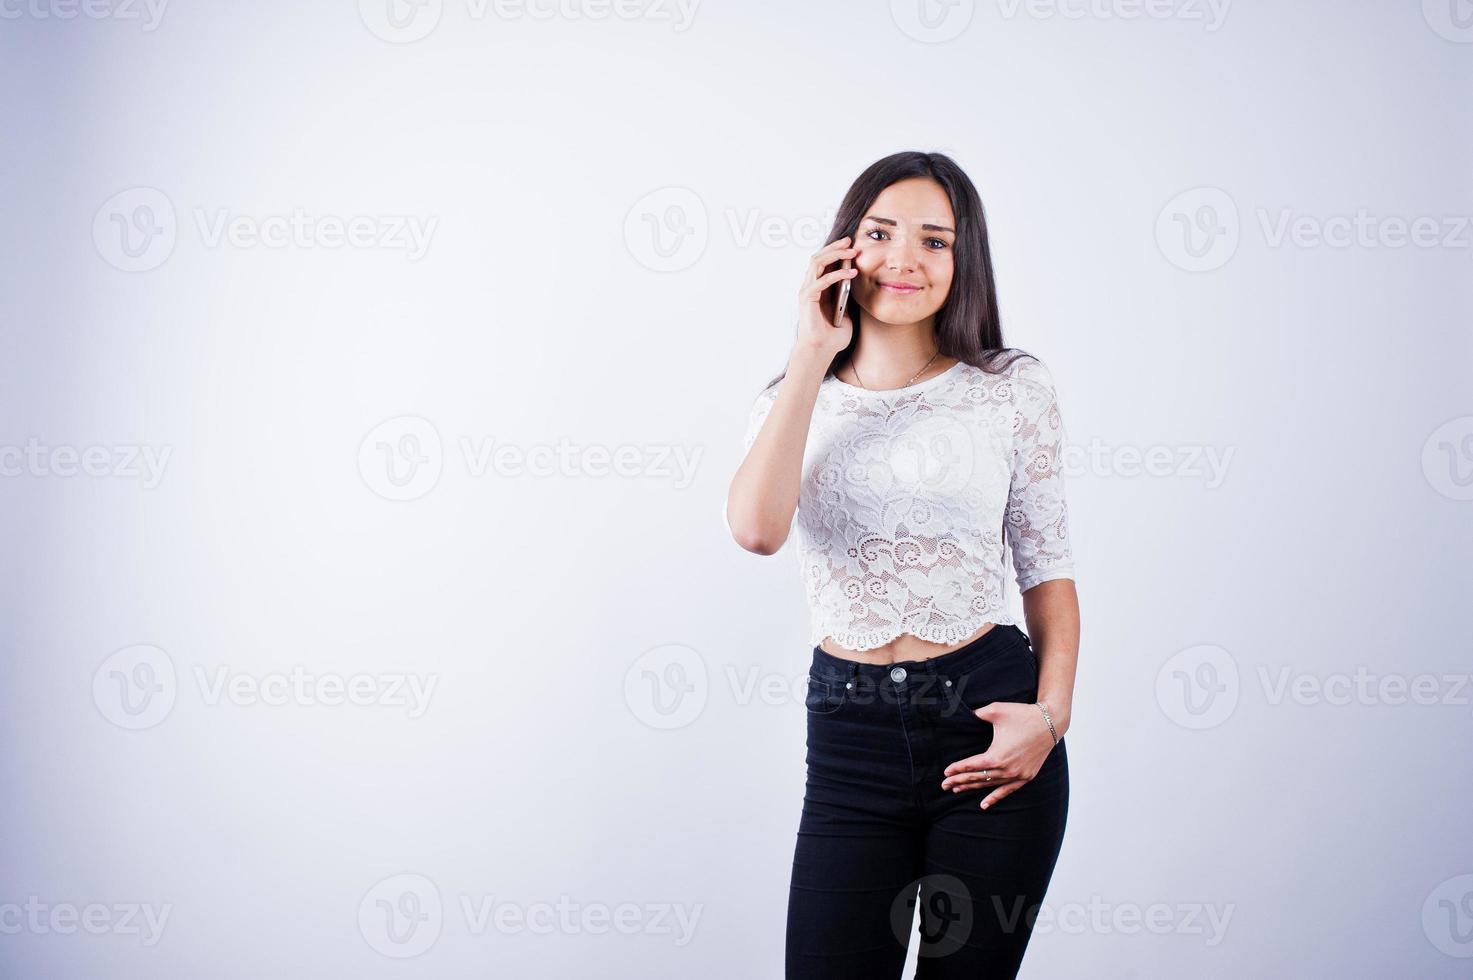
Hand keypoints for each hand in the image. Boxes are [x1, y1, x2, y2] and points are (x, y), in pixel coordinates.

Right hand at [794, 236, 857, 359]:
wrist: (822, 352)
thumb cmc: (833, 336)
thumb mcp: (847, 312)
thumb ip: (849, 297)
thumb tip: (860, 281)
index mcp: (818, 288)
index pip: (824, 262)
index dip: (837, 251)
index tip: (853, 244)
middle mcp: (810, 287)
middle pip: (819, 258)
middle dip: (835, 247)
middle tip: (852, 241)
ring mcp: (807, 292)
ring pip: (816, 263)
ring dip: (835, 255)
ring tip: (852, 251)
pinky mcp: (807, 299)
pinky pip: (821, 281)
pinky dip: (836, 274)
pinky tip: (851, 273)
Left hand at [939, 701, 1057, 810]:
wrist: (1050, 722)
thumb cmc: (1022, 714)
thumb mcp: (996, 710)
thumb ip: (977, 714)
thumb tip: (964, 715)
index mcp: (997, 756)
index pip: (972, 765)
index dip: (957, 769)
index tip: (945, 772)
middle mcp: (1006, 770)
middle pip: (977, 778)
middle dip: (959, 781)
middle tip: (944, 785)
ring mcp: (1017, 775)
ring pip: (989, 785)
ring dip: (972, 787)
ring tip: (957, 790)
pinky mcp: (1026, 777)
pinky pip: (1007, 790)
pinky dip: (995, 797)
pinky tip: (983, 804)